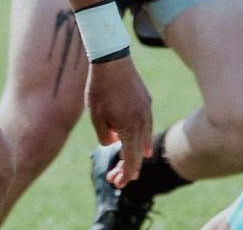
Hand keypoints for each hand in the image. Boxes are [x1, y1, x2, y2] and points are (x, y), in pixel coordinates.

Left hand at [90, 57, 153, 188]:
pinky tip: (143, 145)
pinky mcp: (146, 101)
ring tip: (130, 167)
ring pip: (145, 140)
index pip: (131, 161)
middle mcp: (142, 122)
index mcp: (130, 129)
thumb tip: (113, 143)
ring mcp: (146, 111)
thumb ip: (104, 135)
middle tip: (115, 178)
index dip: (125, 175)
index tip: (117, 183)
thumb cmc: (100, 88)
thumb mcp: (96, 116)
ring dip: (136, 155)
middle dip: (128, 169)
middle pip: (139, 154)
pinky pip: (146, 125)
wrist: (112, 59)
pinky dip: (143, 138)